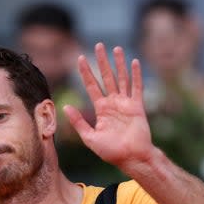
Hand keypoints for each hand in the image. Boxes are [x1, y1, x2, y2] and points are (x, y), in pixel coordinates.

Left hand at [63, 43, 154, 172]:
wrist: (132, 158)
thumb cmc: (111, 152)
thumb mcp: (90, 137)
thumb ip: (78, 122)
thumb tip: (66, 107)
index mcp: (101, 109)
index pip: (92, 86)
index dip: (86, 72)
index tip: (80, 58)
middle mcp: (113, 103)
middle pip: (106, 77)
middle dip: (102, 61)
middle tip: (98, 45)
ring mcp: (126, 103)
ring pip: (121, 78)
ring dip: (119, 63)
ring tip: (116, 48)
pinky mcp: (137, 106)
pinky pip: (136, 87)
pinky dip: (136, 75)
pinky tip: (134, 62)